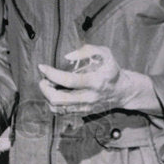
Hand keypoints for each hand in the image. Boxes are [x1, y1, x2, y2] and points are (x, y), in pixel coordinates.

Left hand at [37, 44, 156, 115]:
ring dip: (47, 95)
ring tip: (48, 84)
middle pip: (59, 99)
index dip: (52, 74)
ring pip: (58, 107)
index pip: (69, 81)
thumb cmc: (110, 69)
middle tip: (43, 78)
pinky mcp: (82, 113)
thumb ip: (88, 50)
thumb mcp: (105, 53)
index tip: (42, 66)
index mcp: (95, 82)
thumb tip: (67, 56)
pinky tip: (54, 91)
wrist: (122, 91)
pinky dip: (52, 102)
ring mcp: (85, 108)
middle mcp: (89, 97)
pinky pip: (61, 112)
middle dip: (45, 88)